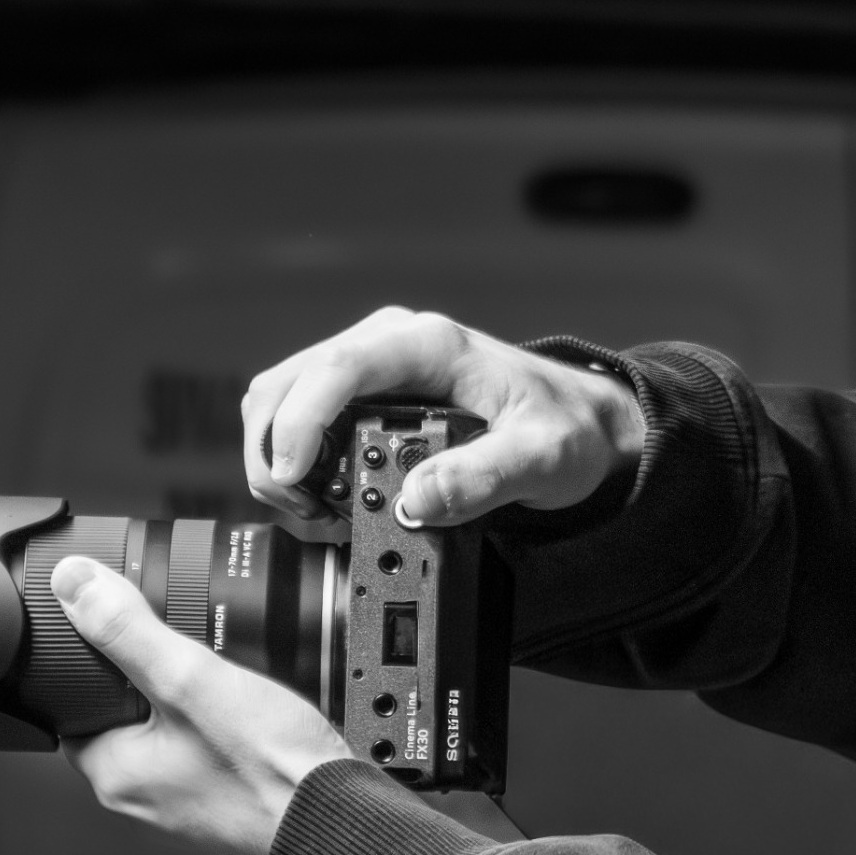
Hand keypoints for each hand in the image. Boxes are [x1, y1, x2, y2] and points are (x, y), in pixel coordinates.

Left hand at [52, 555, 351, 854]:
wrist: (334, 816)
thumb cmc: (269, 769)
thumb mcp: (191, 679)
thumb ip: (130, 630)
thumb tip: (74, 584)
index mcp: (113, 771)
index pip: (71, 703)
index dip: (92, 658)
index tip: (120, 628)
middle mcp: (141, 792)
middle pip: (124, 710)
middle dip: (151, 674)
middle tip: (188, 650)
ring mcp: (184, 796)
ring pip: (169, 726)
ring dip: (191, 696)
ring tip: (225, 678)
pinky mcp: (222, 794)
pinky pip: (205, 743)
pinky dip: (220, 719)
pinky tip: (250, 708)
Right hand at [242, 307, 644, 526]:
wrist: (580, 422)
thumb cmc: (565, 428)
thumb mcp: (541, 457)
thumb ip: (484, 478)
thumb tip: (417, 500)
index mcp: (428, 345)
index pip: (338, 367)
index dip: (300, 421)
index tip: (293, 477)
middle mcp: (390, 344)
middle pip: (288, 382)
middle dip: (274, 449)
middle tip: (303, 511)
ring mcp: (372, 366)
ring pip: (282, 398)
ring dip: (277, 457)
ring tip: (315, 510)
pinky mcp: (364, 393)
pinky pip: (301, 416)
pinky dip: (294, 458)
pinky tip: (323, 496)